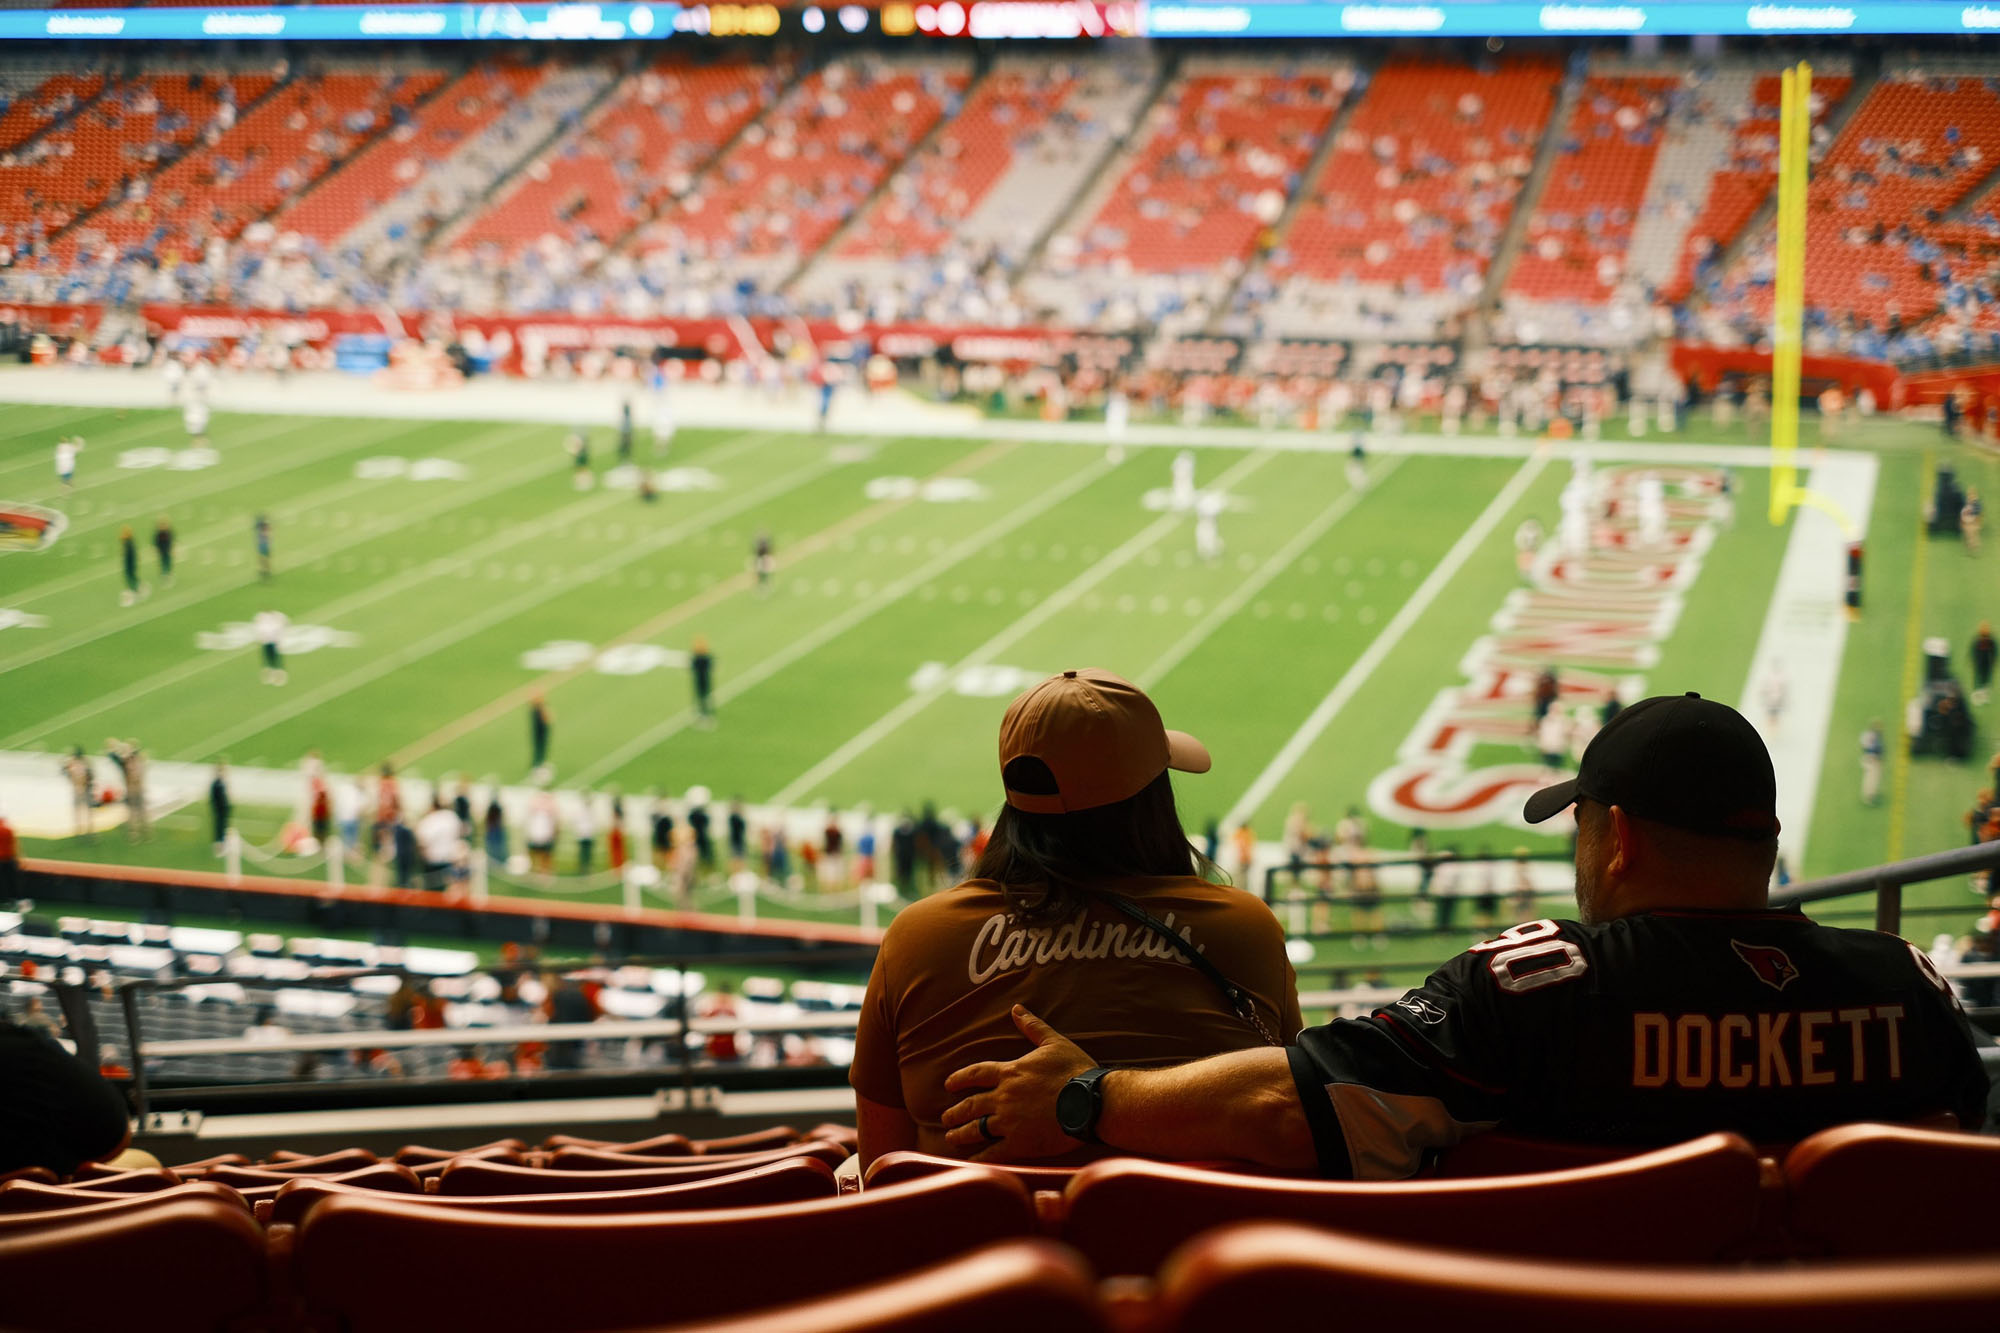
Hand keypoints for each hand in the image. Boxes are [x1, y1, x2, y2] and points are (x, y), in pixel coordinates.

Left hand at [940, 1005, 1094, 1161]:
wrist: (1090, 1101)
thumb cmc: (1074, 1070)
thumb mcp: (1054, 1043)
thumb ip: (1033, 1027)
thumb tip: (1017, 1009)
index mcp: (1010, 1073)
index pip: (976, 1074)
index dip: (960, 1079)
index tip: (948, 1085)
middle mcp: (1003, 1097)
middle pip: (971, 1105)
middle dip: (955, 1112)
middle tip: (945, 1118)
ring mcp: (1009, 1121)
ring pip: (976, 1129)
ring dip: (961, 1134)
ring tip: (950, 1138)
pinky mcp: (1019, 1143)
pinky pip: (993, 1151)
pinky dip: (979, 1157)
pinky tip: (970, 1160)